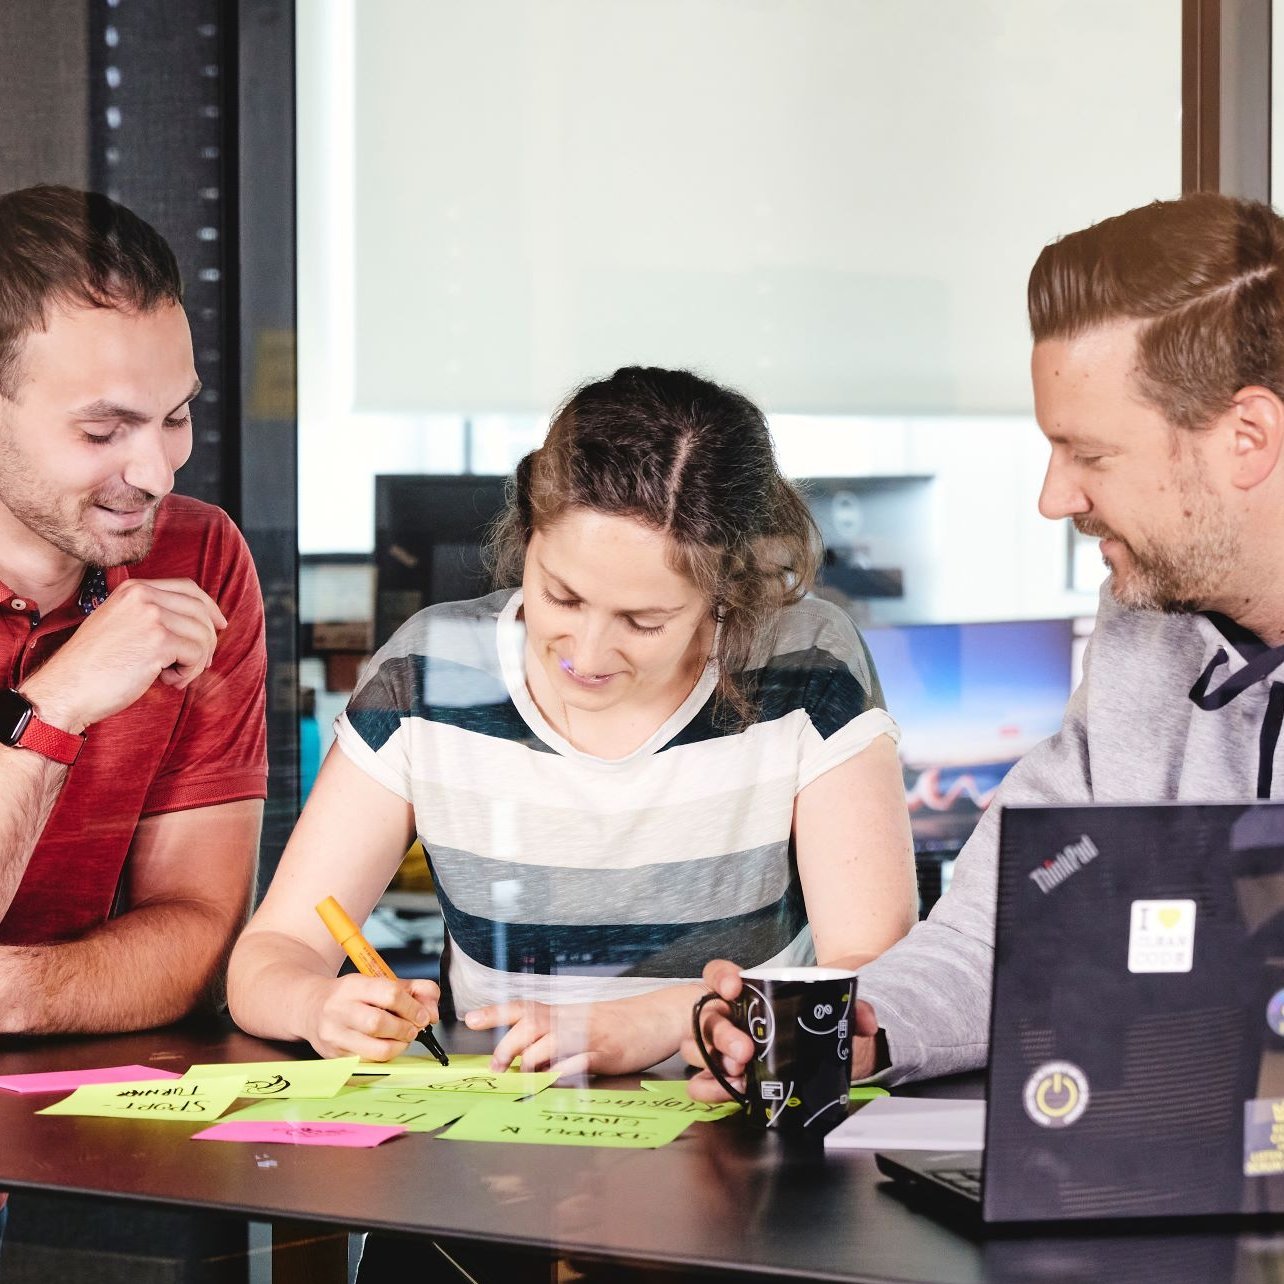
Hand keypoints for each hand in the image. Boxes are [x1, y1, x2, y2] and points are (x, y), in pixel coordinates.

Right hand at [21, 578, 226, 731]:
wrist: (65, 689)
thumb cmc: (93, 667)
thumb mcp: (120, 626)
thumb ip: (152, 617)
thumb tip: (201, 625)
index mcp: (133, 589)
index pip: (188, 588)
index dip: (209, 607)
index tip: (220, 626)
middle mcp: (143, 596)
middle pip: (201, 611)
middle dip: (208, 640)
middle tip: (197, 664)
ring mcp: (151, 616)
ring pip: (203, 634)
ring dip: (196, 661)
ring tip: (173, 675)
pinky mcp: (159, 640)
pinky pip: (197, 654)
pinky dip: (189, 672)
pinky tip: (168, 680)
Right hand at [305, 973, 439, 1059]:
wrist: (310, 1007)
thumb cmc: (351, 995)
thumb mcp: (379, 982)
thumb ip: (413, 989)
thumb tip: (433, 1010)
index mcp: (353, 986)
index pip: (389, 994)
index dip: (412, 1007)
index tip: (423, 1015)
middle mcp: (339, 1010)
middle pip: (379, 1023)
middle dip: (405, 1029)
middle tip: (413, 1029)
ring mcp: (334, 1036)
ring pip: (374, 1050)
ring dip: (398, 1047)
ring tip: (402, 1039)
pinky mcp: (334, 1057)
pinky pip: (368, 1064)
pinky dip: (384, 1059)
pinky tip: (385, 1047)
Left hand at [465, 986, 699, 1076]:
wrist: (657, 1018)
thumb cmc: (618, 1026)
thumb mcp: (582, 1025)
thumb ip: (555, 1039)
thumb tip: (523, 1061)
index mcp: (564, 1012)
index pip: (523, 1007)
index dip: (495, 1012)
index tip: (470, 1019)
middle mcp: (572, 1018)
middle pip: (531, 1024)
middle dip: (509, 1046)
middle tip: (498, 1068)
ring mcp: (589, 1034)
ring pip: (549, 1041)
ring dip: (531, 1062)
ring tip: (524, 1079)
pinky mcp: (607, 1051)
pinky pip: (579, 1059)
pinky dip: (563, 1070)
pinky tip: (554, 1080)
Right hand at [680, 959, 881, 1101]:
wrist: (808, 1053)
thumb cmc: (807, 1025)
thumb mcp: (830, 1012)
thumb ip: (851, 1009)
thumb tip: (866, 1021)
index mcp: (744, 994)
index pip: (717, 974)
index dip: (720, 977)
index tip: (734, 987)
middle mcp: (725, 1017)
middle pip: (709, 1018)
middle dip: (724, 1035)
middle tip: (745, 1050)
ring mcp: (717, 1048)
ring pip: (698, 1050)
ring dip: (716, 1063)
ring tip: (740, 1077)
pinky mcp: (718, 1076)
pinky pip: (699, 1082)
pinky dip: (709, 1088)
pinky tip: (730, 1093)